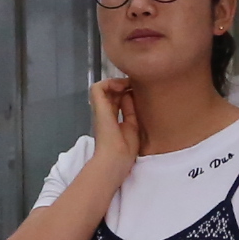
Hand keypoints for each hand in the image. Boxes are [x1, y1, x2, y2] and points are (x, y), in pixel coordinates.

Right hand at [85, 74, 143, 188]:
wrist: (116, 157)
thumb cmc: (125, 149)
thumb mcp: (133, 126)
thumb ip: (131, 111)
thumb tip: (130, 94)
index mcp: (113, 120)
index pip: (119, 101)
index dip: (128, 93)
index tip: (140, 91)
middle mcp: (105, 113)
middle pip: (111, 92)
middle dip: (124, 86)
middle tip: (137, 85)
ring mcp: (100, 110)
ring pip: (103, 87)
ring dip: (116, 82)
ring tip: (129, 84)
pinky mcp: (98, 107)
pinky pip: (98, 87)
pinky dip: (109, 83)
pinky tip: (122, 87)